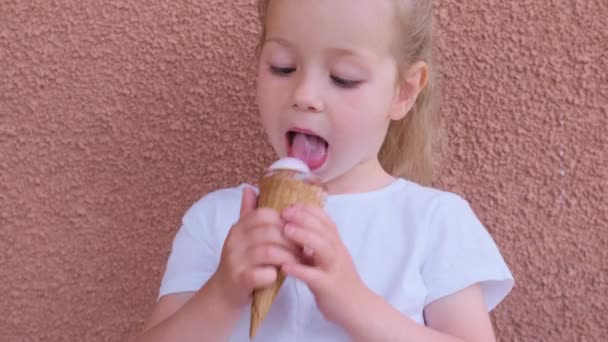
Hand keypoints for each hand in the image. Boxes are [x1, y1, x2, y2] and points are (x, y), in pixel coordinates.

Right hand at [210, 187, 300, 308]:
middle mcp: (234, 241)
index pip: (264, 214)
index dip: (284, 221)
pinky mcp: (240, 280)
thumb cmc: (241, 261)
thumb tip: (249, 188)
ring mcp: (235, 261)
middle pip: (270, 232)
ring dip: (287, 257)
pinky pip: (263, 273)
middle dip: (291, 241)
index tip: (296, 231)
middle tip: (302, 249)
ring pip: (269, 252)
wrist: (223, 292)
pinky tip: (279, 275)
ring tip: (296, 262)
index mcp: (238, 227)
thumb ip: (248, 213)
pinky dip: (275, 274)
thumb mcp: (243, 236)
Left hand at [280, 203, 366, 325]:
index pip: (326, 221)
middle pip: (324, 230)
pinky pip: (315, 276)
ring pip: (323, 248)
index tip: (292, 204)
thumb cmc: (339, 282)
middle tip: (284, 212)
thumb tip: (296, 229)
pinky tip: (285, 267)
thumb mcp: (329, 259)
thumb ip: (316, 245)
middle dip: (304, 218)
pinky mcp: (329, 287)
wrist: (358, 308)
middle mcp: (337, 253)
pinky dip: (300, 270)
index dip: (310, 210)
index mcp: (336, 245)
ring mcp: (334, 269)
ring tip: (285, 230)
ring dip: (304, 236)